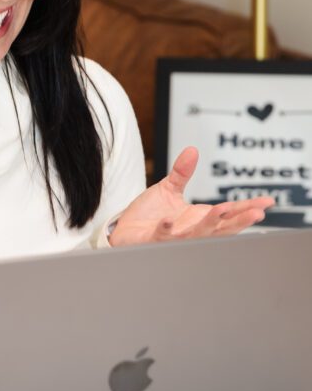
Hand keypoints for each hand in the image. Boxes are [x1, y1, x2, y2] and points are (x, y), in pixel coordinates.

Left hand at [109, 146, 274, 246]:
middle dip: (239, 220)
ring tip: (223, 211)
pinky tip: (170, 221)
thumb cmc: (148, 216)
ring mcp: (174, 237)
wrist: (124, 232)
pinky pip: (163, 235)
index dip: (247, 208)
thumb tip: (193, 151)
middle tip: (257, 213)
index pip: (228, 214)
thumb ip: (182, 172)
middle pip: (220, 227)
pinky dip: (168, 229)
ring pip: (197, 233)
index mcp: (198, 219)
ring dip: (210, 223)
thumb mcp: (168, 189)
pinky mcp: (154, 239)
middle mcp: (191, 230)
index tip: (266, 202)